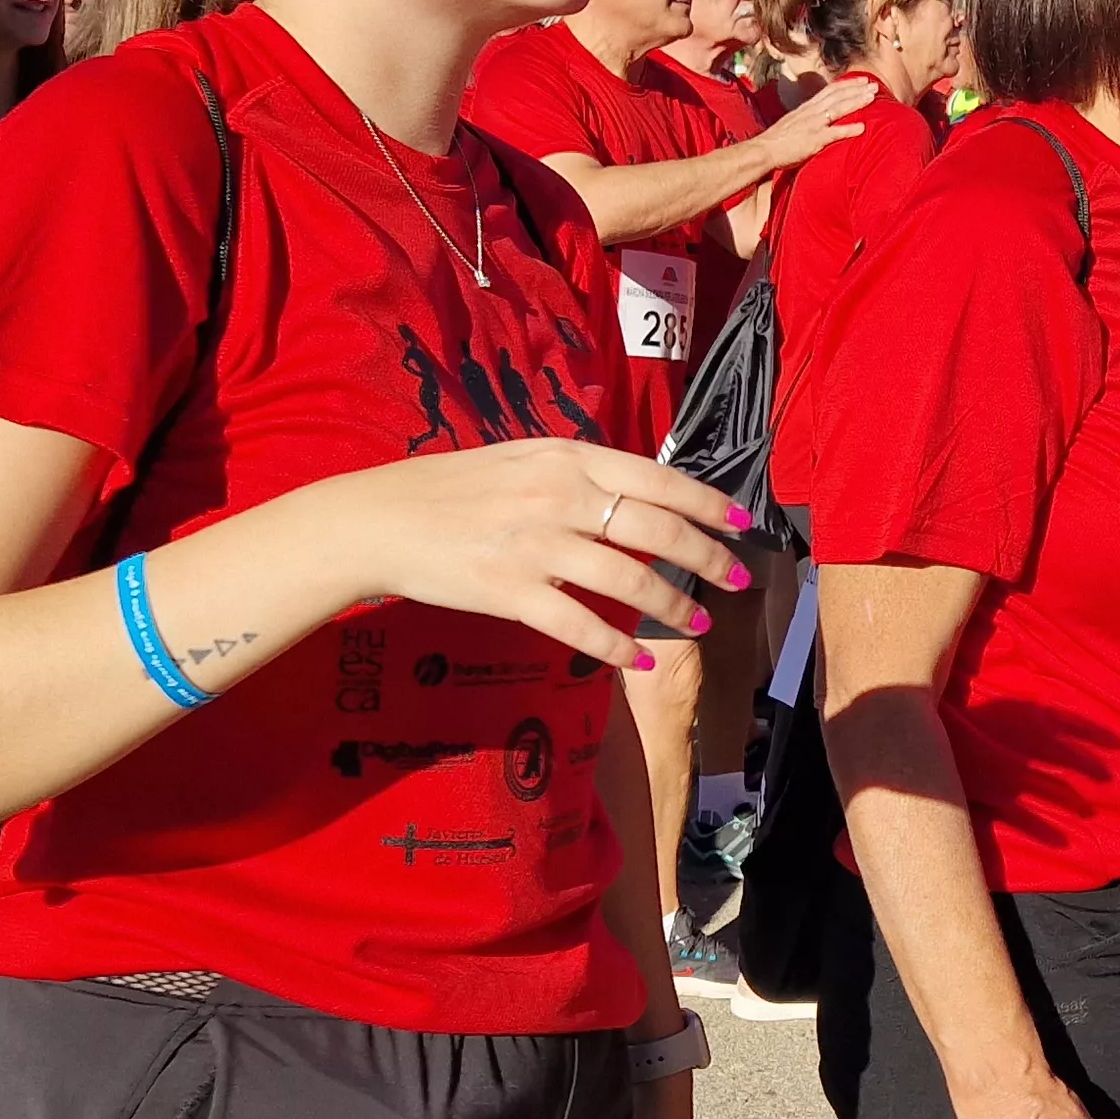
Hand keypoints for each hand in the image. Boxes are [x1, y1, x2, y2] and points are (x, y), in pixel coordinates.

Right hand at [313, 440, 750, 671]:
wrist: (378, 519)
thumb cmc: (449, 488)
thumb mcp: (520, 459)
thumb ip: (575, 472)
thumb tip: (632, 490)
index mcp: (566, 458)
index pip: (657, 478)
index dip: (707, 503)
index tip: (741, 522)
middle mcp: (560, 497)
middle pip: (657, 530)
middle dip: (708, 559)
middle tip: (738, 580)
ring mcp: (537, 547)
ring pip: (629, 580)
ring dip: (674, 606)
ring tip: (699, 624)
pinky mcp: (511, 593)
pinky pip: (580, 626)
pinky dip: (617, 647)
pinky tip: (640, 659)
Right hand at [761, 75, 879, 168]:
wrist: (764, 150)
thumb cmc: (778, 140)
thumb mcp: (794, 122)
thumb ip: (808, 118)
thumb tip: (820, 117)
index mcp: (807, 107)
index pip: (831, 90)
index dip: (848, 84)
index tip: (862, 80)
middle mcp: (812, 111)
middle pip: (838, 95)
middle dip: (857, 89)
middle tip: (875, 85)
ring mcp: (814, 124)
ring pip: (839, 108)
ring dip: (857, 102)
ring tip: (872, 97)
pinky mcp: (814, 139)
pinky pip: (835, 133)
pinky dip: (849, 129)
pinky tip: (863, 128)